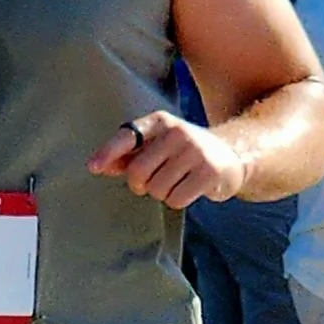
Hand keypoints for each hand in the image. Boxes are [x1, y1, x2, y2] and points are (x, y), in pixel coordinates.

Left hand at [88, 110, 244, 209]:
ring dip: (162, 193)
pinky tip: (188, 189)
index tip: (92, 167)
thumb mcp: (157, 145)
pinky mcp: (209, 172)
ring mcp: (195, 151)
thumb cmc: (184, 152)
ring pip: (156, 189)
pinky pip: (176, 200)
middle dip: (140, 185)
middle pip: (138, 172)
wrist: (231, 154)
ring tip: (176, 181)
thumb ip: (127, 155)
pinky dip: (177, 201)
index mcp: (159, 122)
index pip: (128, 137)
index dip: (108, 153)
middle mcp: (177, 132)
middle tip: (153, 182)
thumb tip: (98, 165)